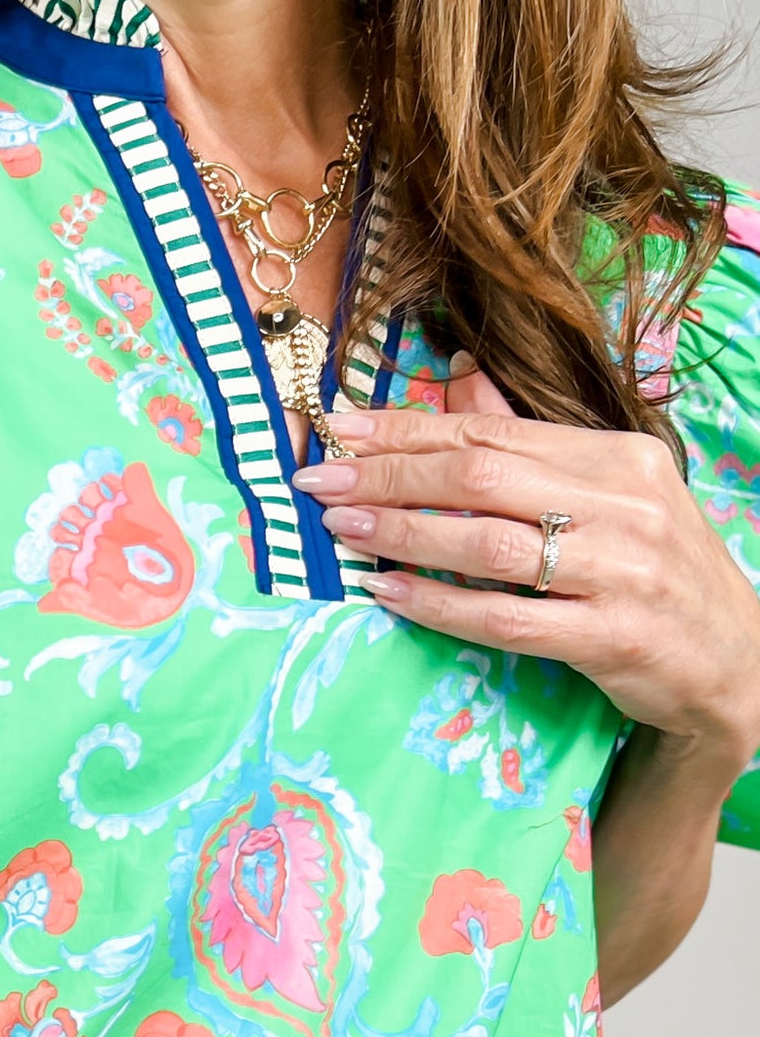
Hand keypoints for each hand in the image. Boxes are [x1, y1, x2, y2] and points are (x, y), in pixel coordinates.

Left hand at [294, 355, 759, 784]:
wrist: (738, 662)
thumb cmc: (657, 569)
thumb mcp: (610, 491)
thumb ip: (531, 440)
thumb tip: (457, 374)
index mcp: (618, 456)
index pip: (491, 428)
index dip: (407, 428)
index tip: (338, 428)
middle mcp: (624, 505)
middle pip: (481, 474)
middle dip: (388, 475)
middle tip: (319, 480)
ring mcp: (622, 572)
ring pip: (486, 543)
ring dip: (402, 534)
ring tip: (339, 530)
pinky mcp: (612, 637)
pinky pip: (505, 618)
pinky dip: (437, 604)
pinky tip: (386, 593)